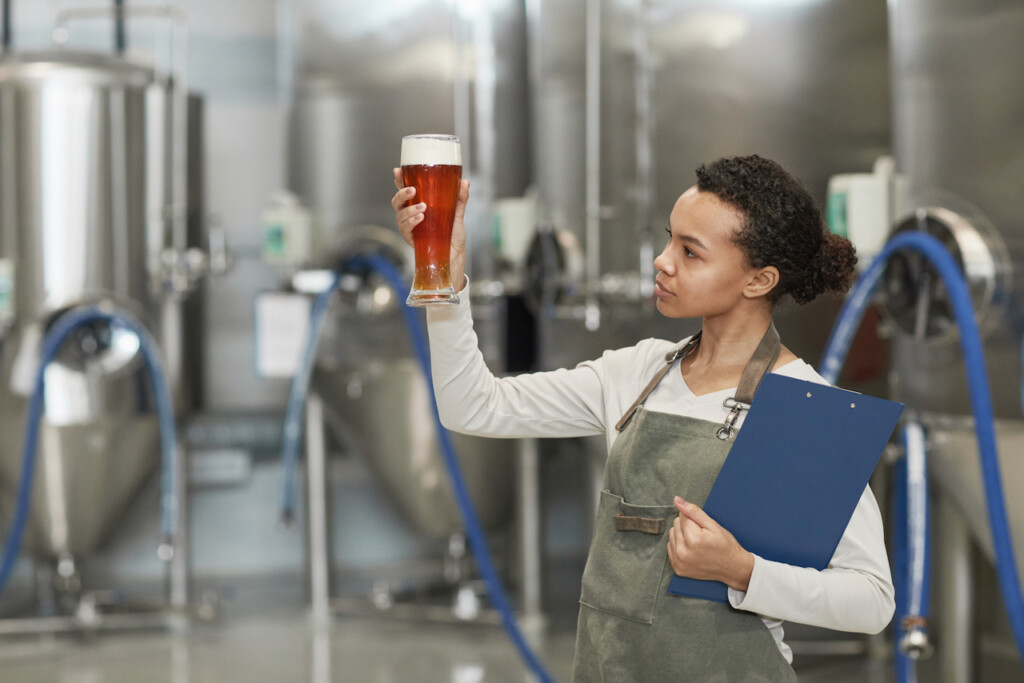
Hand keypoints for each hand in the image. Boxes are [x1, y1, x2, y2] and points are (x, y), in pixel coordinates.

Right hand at [391, 168, 469, 291]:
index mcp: (418, 207)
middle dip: (401, 194)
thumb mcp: (457, 216)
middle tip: (413, 190)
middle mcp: (410, 218)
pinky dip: (411, 222)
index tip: (398, 171)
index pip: (405, 192)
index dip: (399, 181)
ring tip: (422, 207)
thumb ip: (459, 199)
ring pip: (400, 216)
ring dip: (409, 210)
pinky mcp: (412, 241)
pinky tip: (420, 218)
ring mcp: (410, 230)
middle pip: (397, 202)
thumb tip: (464, 182)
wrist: (454, 259)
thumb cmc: (452, 238)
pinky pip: (406, 230)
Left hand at [668, 496, 754, 591]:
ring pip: (672, 535)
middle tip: (702, 536)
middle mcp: (683, 552)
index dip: (694, 519)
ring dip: (682, 536)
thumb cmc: (725, 545)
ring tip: (697, 543)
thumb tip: (676, 499)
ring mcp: (679, 562)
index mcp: (692, 540)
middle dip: (687, 527)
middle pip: (675, 525)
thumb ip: (693, 511)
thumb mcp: (713, 525)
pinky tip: (692, 550)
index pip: (682, 516)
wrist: (732, 568)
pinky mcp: (678, 568)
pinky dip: (679, 546)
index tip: (703, 528)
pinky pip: (671, 547)